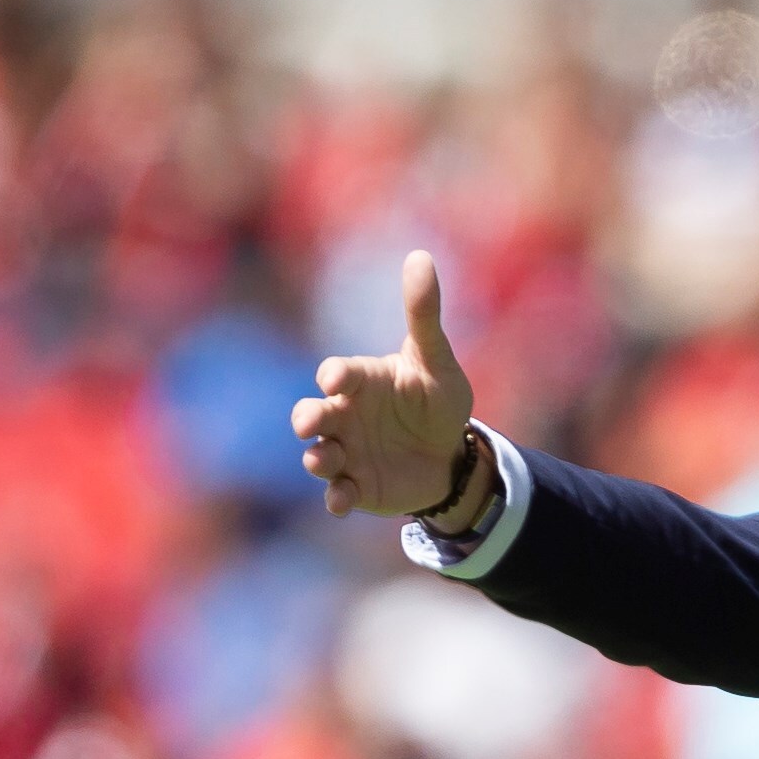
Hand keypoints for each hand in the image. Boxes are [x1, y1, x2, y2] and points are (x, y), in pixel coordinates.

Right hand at [291, 249, 475, 518]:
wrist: (452, 456)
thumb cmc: (438, 400)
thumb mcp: (436, 360)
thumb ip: (424, 315)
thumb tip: (420, 256)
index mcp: (360, 381)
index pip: (337, 374)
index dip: (334, 376)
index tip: (336, 379)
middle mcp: (344, 416)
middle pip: (312, 415)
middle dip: (306, 418)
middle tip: (310, 422)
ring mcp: (347, 452)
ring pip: (317, 455)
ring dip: (317, 458)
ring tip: (324, 461)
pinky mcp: (356, 486)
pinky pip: (338, 493)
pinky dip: (336, 497)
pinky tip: (341, 502)